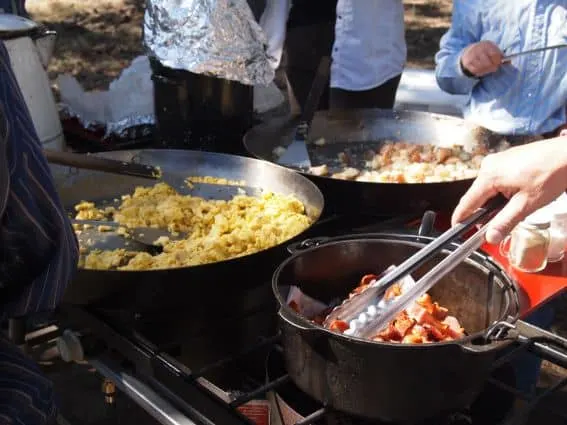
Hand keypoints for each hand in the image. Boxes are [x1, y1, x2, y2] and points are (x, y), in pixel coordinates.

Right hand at [451, 136, 566, 243]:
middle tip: (497, 225)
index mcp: (489, 176)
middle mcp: (488, 166)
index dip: (461, 218)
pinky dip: (501, 191)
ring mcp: (496, 160)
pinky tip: (517, 195)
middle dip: (484, 212)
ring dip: (494, 201)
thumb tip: (490, 237)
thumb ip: (505, 222)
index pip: (467, 202)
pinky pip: (495, 179)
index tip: (456, 229)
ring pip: (487, 188)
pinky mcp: (505, 158)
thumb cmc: (551, 175)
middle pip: (477, 195)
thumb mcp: (527, 204)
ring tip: (515, 207)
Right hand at [460, 41, 502, 76]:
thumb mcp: (492, 49)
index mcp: (487, 45)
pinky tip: (481, 70)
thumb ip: (500, 55)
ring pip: (481, 67)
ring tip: (487, 69)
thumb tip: (510, 61)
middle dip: (492, 67)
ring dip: (486, 70)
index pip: (494, 54)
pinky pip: (475, 70)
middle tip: (493, 68)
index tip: (498, 63)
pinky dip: (479, 72)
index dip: (497, 61)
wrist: (469, 51)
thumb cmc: (484, 52)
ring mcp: (472, 56)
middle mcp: (478, 49)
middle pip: (487, 63)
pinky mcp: (467, 62)